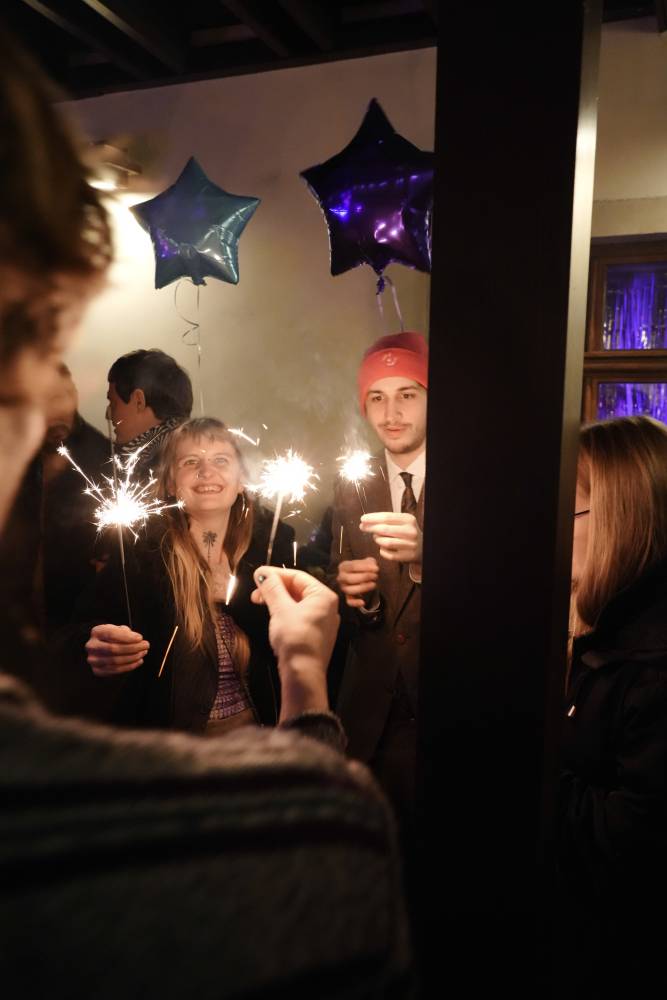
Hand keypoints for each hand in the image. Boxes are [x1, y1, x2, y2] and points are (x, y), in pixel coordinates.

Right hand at [86, 624, 149, 675]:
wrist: (103, 648)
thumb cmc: (114, 637)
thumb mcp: (119, 629)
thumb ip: (126, 632)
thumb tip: (137, 639)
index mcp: (96, 632)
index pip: (111, 634)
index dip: (127, 637)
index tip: (140, 638)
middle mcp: (91, 646)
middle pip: (113, 649)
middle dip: (133, 648)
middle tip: (146, 646)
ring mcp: (93, 660)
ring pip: (115, 661)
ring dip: (133, 658)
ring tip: (143, 653)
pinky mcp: (97, 671)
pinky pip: (115, 670)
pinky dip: (130, 666)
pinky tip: (139, 661)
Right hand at [251, 566, 338, 720]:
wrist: (303, 673)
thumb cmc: (295, 639)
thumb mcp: (281, 609)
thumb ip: (272, 588)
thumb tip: (262, 573)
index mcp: (323, 596)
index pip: (298, 576)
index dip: (275, 574)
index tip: (258, 574)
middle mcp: (327, 606)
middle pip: (297, 589)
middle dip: (275, 588)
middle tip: (256, 592)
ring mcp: (322, 621)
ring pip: (297, 603)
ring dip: (277, 600)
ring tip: (259, 602)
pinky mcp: (315, 633)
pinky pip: (299, 615)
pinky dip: (284, 612)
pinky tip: (272, 615)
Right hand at [337, 557, 378, 608]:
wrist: (362, 576)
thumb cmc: (364, 568)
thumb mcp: (367, 562)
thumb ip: (370, 562)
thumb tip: (373, 566)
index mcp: (344, 566)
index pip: (352, 566)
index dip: (365, 567)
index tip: (377, 569)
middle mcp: (341, 577)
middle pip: (349, 578)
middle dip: (364, 577)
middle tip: (375, 576)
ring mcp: (344, 587)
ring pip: (349, 590)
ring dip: (363, 588)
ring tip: (374, 584)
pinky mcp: (348, 596)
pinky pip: (349, 601)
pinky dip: (355, 603)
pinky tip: (363, 602)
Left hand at [360, 511, 422, 563]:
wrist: (422, 547)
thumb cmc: (406, 533)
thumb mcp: (401, 522)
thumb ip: (385, 521)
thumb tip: (364, 522)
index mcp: (408, 519)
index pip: (386, 517)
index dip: (372, 518)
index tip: (362, 519)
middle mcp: (411, 531)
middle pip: (385, 529)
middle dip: (371, 528)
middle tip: (362, 527)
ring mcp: (410, 545)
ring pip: (386, 542)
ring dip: (377, 539)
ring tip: (376, 537)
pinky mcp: (408, 556)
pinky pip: (388, 554)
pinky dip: (382, 551)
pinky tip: (382, 548)